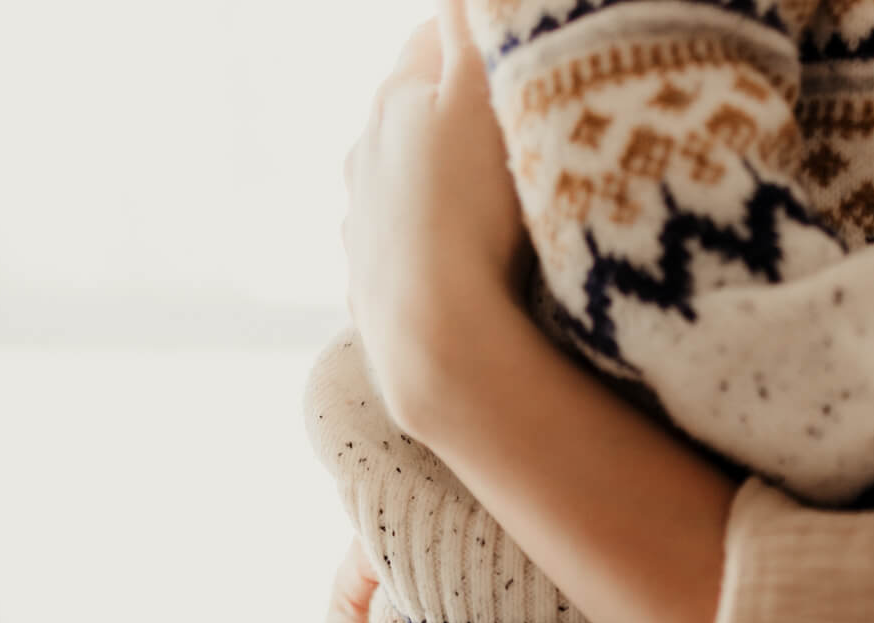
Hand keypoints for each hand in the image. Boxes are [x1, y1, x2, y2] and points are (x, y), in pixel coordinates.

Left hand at [341, 0, 530, 429]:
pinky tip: (447, 259)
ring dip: (431, 179)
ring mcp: (360, 222)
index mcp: (394, 101)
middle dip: (449, 110)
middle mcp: (364, 155)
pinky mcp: (367, 284)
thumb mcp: (481, 98)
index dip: (476, 37)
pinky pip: (395, 246)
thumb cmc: (470, 212)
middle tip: (503, 124)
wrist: (433, 337)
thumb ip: (471, 35)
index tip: (513, 51)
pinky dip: (419, 242)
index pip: (433, 40)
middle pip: (409, 111)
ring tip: (476, 198)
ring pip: (396, 179)